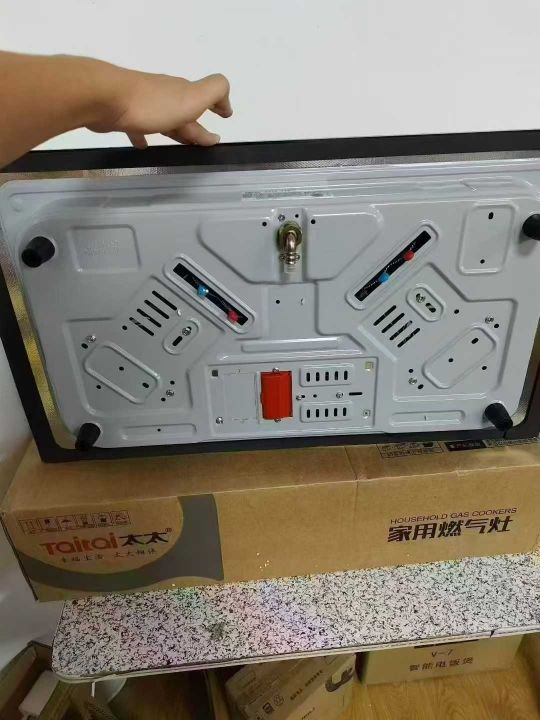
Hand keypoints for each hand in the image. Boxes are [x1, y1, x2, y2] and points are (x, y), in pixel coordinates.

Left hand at [88, 67, 231, 148]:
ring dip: (174, 131)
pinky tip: (144, 146)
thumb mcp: (192, 97)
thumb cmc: (152, 103)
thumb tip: (227, 97)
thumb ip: (214, 91)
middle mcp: (165, 95)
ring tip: (179, 148)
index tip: (226, 117)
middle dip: (196, 126)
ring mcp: (143, 103)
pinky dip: (144, 136)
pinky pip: (138, 127)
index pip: (206, 99)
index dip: (219, 106)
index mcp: (182, 92)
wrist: (106, 98)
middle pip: (185, 112)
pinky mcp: (124, 113)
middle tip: (205, 143)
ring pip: (164, 119)